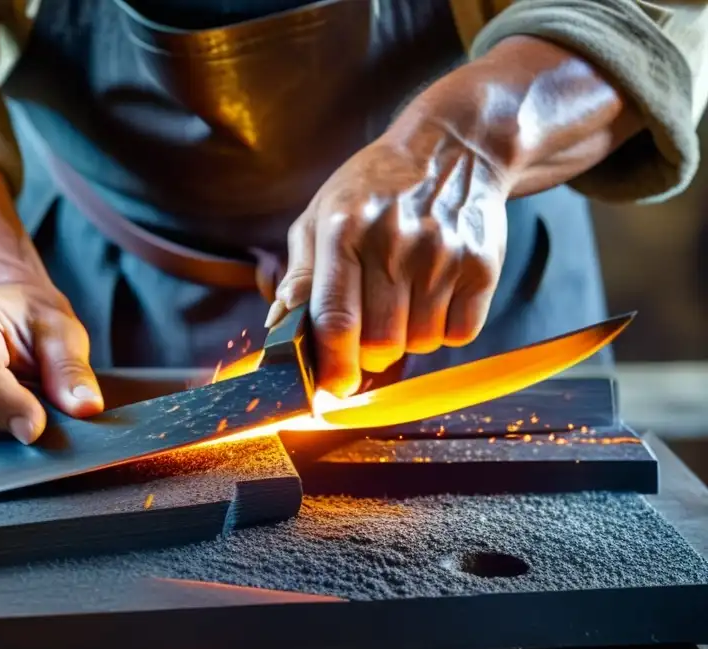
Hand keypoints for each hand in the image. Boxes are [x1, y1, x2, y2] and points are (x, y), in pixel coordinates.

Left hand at [271, 123, 509, 395]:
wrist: (454, 148)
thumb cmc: (375, 188)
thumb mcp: (322, 215)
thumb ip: (300, 275)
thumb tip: (278, 327)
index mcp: (344, 231)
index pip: (336, 319)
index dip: (332, 365)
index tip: (330, 388)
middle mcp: (394, 244)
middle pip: (380, 343)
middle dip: (369, 353)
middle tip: (369, 332)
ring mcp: (442, 256)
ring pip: (420, 344)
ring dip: (407, 340)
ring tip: (403, 302)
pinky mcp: (482, 266)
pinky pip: (459, 334)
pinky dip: (444, 331)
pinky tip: (434, 298)